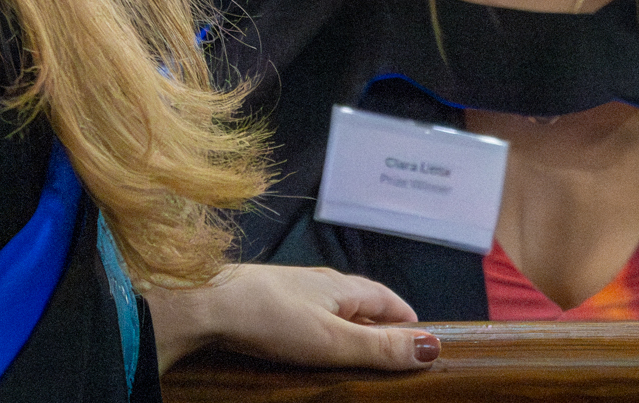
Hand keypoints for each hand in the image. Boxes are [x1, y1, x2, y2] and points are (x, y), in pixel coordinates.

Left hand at [146, 263, 439, 372]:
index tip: (424, 341)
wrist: (205, 303)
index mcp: (342, 287)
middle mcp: (319, 283)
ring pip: (333, 310)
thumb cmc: (269, 318)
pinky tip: (312, 348)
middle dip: (381, 326)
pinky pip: (308, 317)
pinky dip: (322, 332)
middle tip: (395, 355)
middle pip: (362, 303)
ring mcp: (292, 290)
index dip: (407, 320)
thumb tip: (432, 347)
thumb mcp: (334, 340)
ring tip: (358, 356)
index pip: (388, 299)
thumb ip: (380, 347)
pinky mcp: (268, 302)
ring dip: (350, 329)